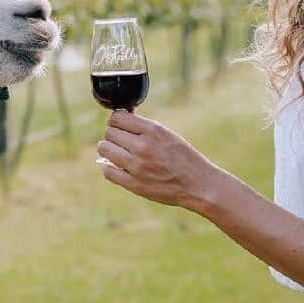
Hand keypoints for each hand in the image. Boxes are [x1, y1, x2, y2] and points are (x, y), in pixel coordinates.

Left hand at [96, 110, 217, 209]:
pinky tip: (120, 168)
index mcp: (153, 130)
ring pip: (104, 148)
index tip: (121, 127)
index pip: (117, 118)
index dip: (117, 121)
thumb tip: (120, 117)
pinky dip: (110, 168)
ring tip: (119, 154)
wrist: (199, 184)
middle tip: (123, 142)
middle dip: (114, 135)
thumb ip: (143, 127)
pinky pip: (108, 171)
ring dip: (109, 150)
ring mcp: (137, 166)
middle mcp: (143, 146)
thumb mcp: (167, 135)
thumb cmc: (184, 158)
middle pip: (109, 132)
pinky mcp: (134, 184)